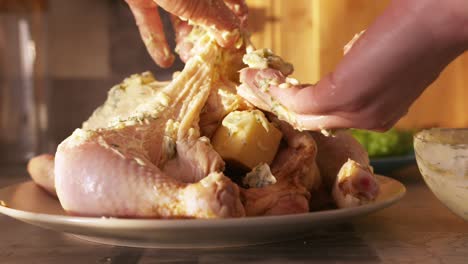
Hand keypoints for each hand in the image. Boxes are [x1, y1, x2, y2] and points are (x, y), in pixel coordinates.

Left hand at [125, 0, 246, 67]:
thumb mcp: (199, 2)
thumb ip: (217, 21)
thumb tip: (233, 39)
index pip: (233, 3)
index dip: (237, 24)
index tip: (236, 47)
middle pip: (206, 14)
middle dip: (207, 38)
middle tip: (210, 59)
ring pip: (180, 18)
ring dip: (184, 41)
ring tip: (188, 61)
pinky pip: (152, 21)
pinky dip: (157, 40)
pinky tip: (163, 60)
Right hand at [241, 0, 467, 130]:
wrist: (440, 20)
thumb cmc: (420, 30)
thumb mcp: (390, 60)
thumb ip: (367, 68)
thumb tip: (348, 58)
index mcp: (379, 115)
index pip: (331, 118)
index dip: (301, 107)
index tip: (280, 93)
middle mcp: (366, 122)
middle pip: (310, 122)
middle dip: (278, 107)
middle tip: (255, 90)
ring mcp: (355, 112)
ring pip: (301, 115)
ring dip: (271, 98)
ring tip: (249, 83)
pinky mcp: (342, 95)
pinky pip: (298, 101)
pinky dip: (275, 89)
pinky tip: (261, 77)